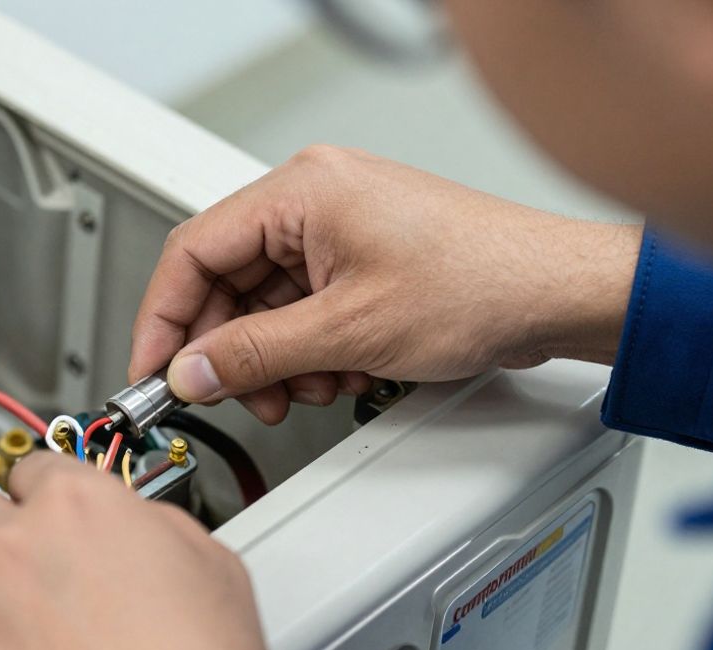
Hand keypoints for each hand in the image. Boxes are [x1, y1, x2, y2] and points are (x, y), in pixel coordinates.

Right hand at [130, 146, 641, 423]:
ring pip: (264, 303)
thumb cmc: (481, 282)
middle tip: (234, 394)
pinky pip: (302, 308)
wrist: (557, 293)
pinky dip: (306, 351)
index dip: (165, 319)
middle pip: (227, 282)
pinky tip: (336, 375)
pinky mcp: (358, 259)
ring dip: (274, 359)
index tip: (154, 369)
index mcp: (299, 192)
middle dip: (232, 349)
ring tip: (304, 389)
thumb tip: (193, 370)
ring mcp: (337, 229)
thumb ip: (255, 355)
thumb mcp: (347, 331)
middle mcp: (313, 200)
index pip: (192, 251)